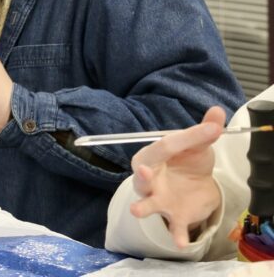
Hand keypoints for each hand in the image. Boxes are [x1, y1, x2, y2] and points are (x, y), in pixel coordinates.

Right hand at [129, 106, 225, 248]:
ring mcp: (158, 198)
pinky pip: (172, 226)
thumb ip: (204, 130)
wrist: (195, 187)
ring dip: (143, 206)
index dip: (188, 137)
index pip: (165, 146)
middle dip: (142, 175)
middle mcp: (149, 178)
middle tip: (143, 172)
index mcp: (153, 155)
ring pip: (147, 202)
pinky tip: (181, 243)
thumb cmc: (187, 162)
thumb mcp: (197, 145)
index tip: (212, 130)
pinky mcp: (173, 215)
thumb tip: (217, 111)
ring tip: (137, 210)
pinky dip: (176, 234)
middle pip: (143, 176)